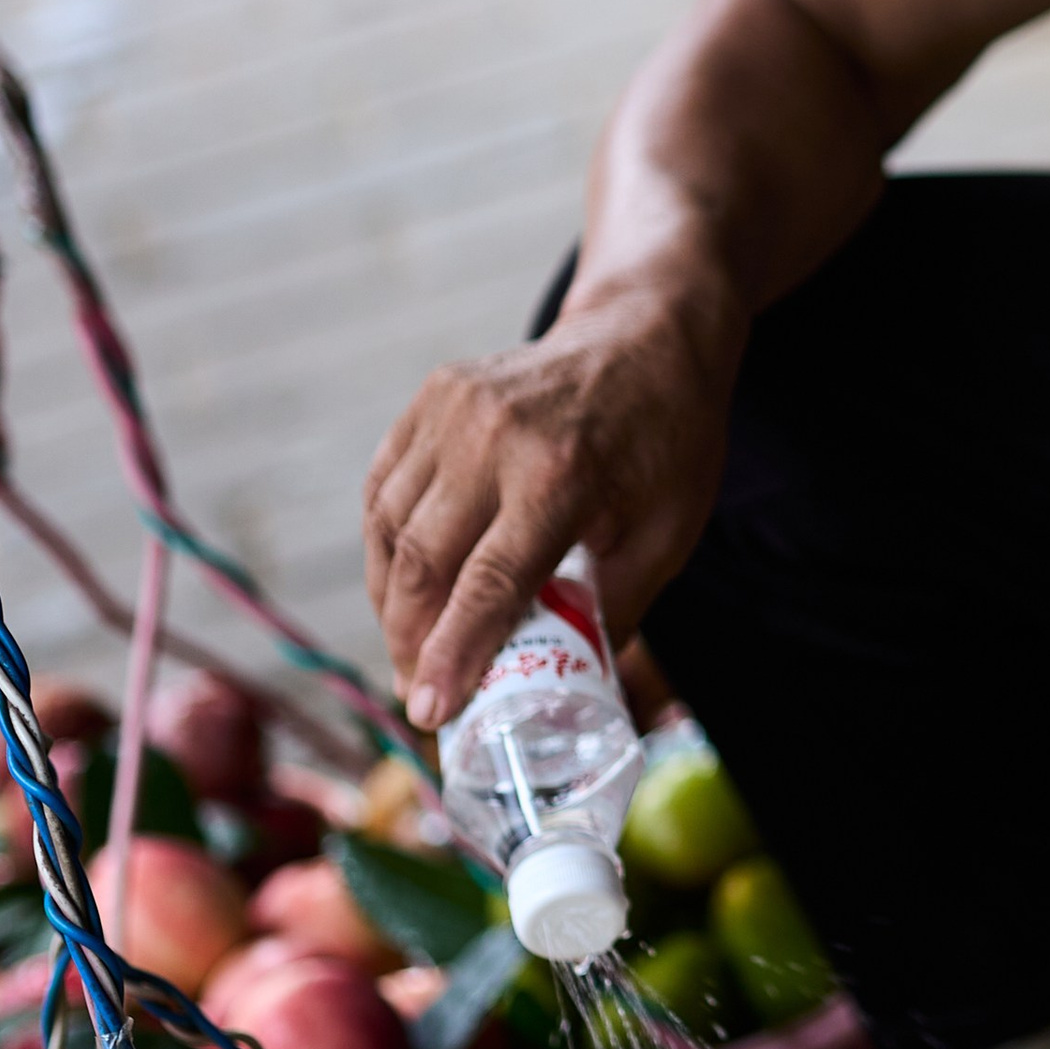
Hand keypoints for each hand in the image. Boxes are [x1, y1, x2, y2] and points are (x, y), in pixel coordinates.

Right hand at [362, 284, 733, 725]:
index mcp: (559, 474)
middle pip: (422, 562)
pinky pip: (385, 487)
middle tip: (420, 693)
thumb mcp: (666, 535)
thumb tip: (565, 693)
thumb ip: (612, 611)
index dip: (451, 656)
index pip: (486, 585)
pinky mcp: (433, 396)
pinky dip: (383, 545)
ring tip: (410, 649)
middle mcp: (493, 436)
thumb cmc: (667, 442)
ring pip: (390, 527)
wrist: (648, 335)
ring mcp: (453, 409)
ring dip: (390, 600)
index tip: (429, 713)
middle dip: (410, 640)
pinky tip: (399, 586)